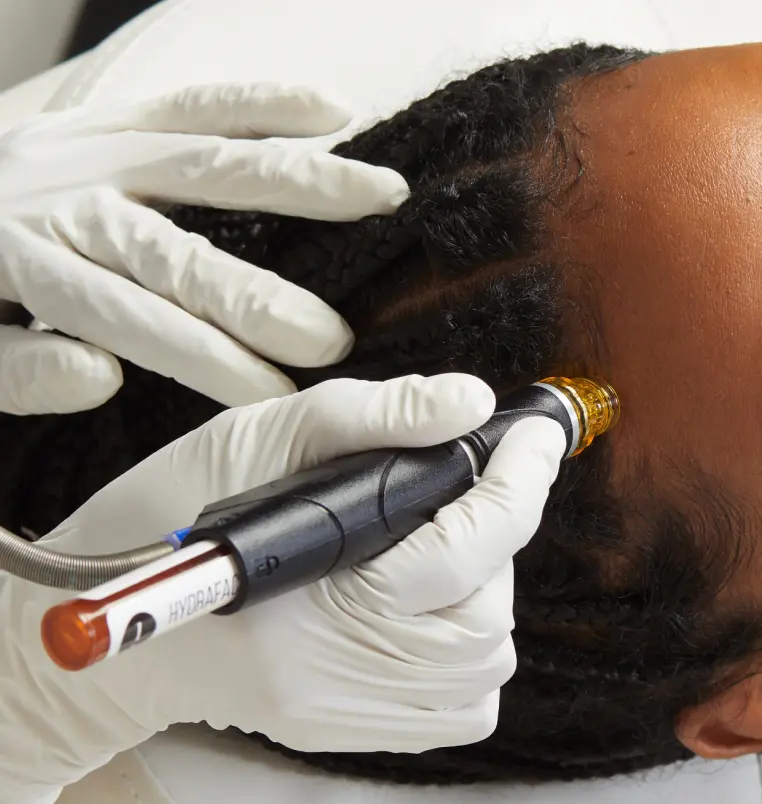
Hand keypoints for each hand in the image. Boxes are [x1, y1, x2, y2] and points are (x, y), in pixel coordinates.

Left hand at [0, 83, 407, 413]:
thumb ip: (19, 370)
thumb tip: (102, 376)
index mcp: (30, 264)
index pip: (135, 322)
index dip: (210, 363)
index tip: (276, 397)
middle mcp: (71, 201)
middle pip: (178, 254)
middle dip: (259, 299)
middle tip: (331, 339)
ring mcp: (97, 146)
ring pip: (208, 163)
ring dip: (300, 181)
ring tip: (379, 197)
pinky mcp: (114, 113)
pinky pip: (194, 101)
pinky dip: (264, 103)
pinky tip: (331, 112)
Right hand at [0, 374, 564, 803]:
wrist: (126, 597)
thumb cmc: (182, 505)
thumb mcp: (270, 433)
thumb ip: (377, 415)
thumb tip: (470, 405)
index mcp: (311, 595)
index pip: (462, 546)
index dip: (519, 480)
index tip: (538, 434)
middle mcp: (334, 675)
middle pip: (485, 615)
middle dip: (496, 541)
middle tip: (463, 494)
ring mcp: (344, 712)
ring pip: (484, 662)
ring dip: (484, 590)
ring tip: (437, 544)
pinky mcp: (348, 728)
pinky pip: (461, 705)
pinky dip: (468, 644)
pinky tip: (428, 600)